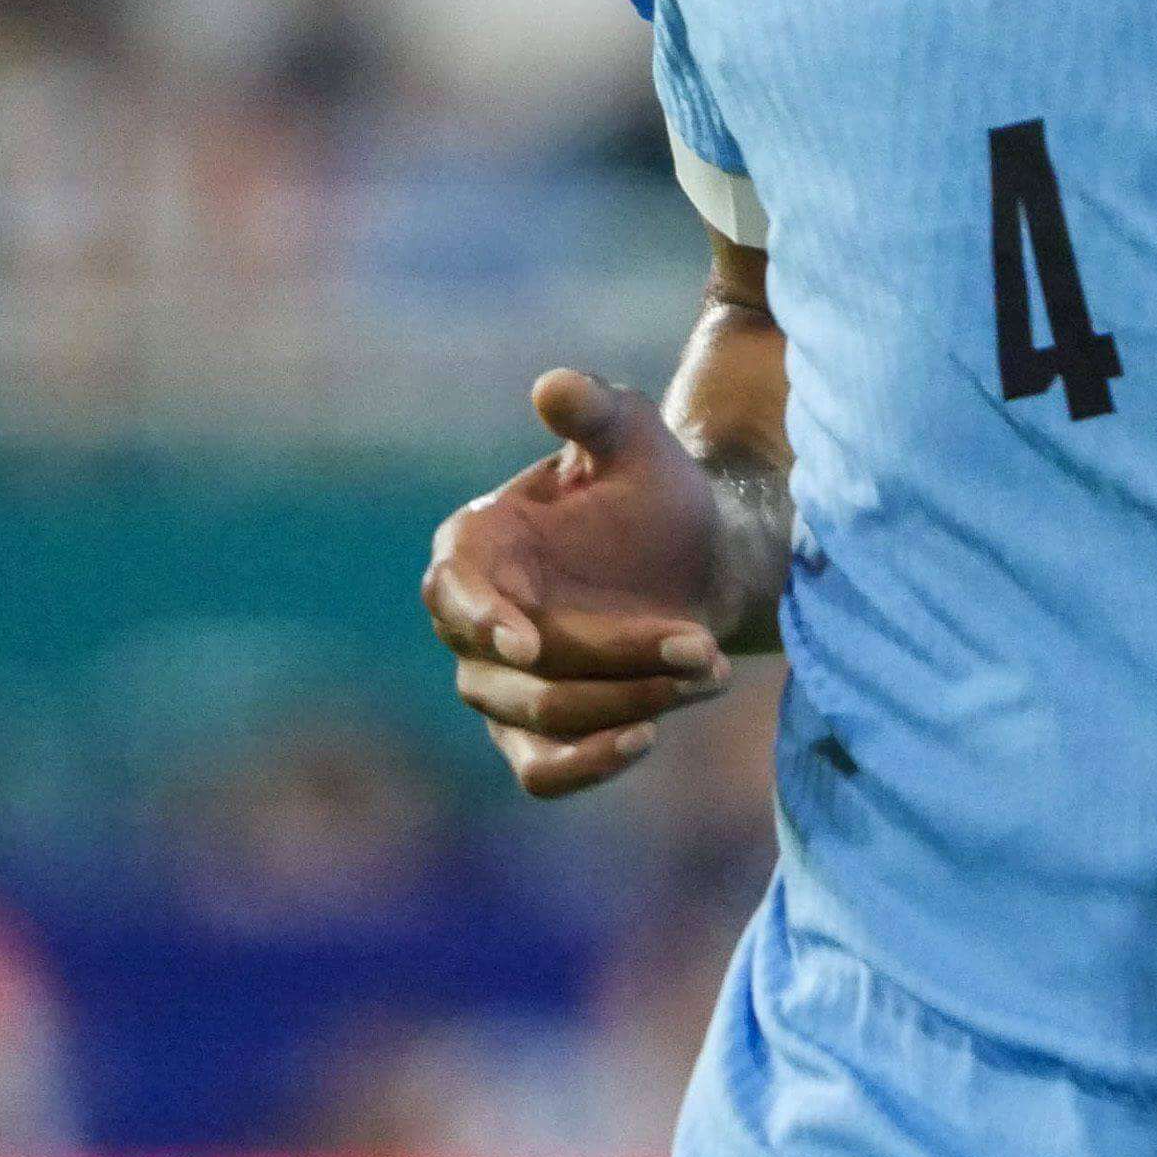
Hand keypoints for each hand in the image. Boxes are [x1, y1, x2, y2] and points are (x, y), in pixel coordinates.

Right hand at [423, 368, 742, 798]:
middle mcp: (474, 622)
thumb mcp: (634, 436)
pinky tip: (645, 738)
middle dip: (611, 660)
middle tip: (699, 645)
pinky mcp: (537, 732)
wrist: (701, 555)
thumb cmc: (655, 490)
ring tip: (706, 672)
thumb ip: (595, 411)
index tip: (526, 642)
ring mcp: (501, 684)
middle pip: (515, 669)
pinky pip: (541, 770)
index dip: (480, 617)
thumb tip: (553, 386)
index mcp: (478, 545)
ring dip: (623, 704)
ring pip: (540, 717)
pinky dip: (584, 764)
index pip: (450, 588)